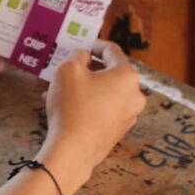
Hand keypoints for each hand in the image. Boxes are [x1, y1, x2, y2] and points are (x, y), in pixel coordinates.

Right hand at [36, 41, 144, 194]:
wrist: (73, 150)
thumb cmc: (72, 106)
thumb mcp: (67, 70)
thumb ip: (77, 56)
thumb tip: (84, 57)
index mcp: (126, 76)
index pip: (112, 51)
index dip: (95, 44)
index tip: (84, 44)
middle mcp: (134, 95)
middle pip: (110, 73)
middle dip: (87, 70)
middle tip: (68, 68)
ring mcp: (128, 115)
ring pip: (104, 93)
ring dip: (85, 88)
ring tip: (60, 89)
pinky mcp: (118, 131)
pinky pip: (103, 110)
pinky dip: (88, 104)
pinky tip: (66, 107)